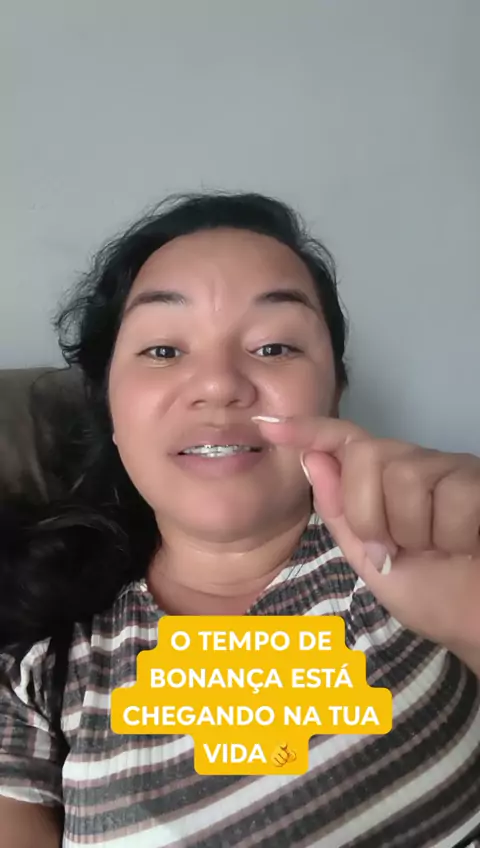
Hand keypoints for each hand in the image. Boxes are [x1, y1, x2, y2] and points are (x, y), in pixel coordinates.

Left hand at [254, 416, 479, 667]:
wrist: (478, 624)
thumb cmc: (433, 594)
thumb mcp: (370, 560)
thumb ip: (341, 513)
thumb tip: (312, 458)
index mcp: (384, 483)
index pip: (345, 441)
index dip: (308, 430)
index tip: (268, 427)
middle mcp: (417, 465)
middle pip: (367, 456)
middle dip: (369, 513)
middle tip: (396, 550)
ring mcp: (452, 469)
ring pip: (405, 476)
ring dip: (413, 531)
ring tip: (438, 551)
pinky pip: (453, 495)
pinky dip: (453, 534)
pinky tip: (466, 545)